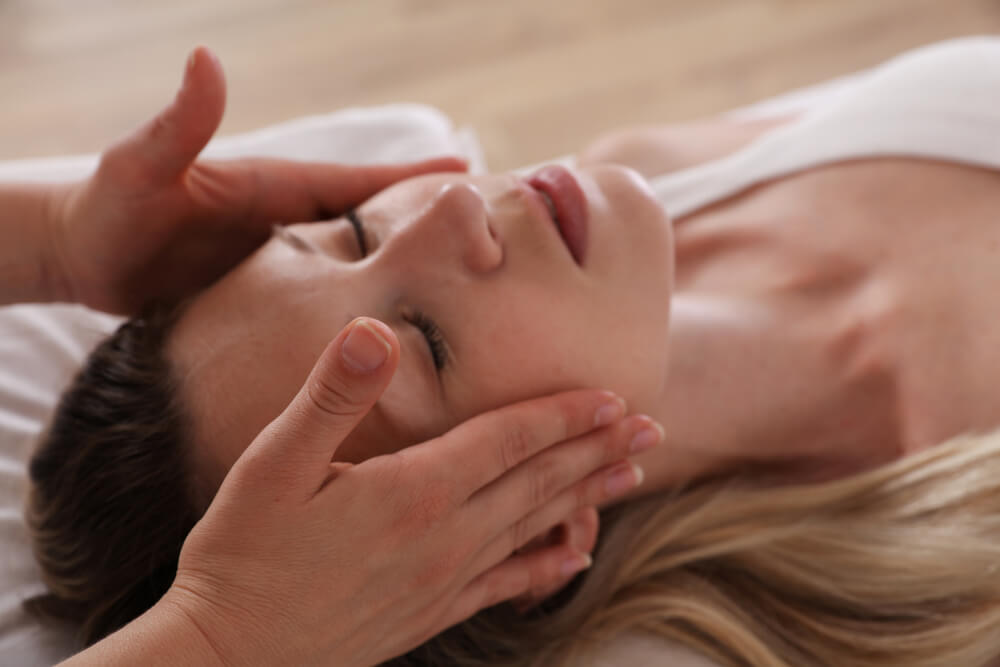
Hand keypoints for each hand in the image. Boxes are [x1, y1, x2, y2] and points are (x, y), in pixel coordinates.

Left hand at [45, 47, 464, 313]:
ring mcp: (288, 261)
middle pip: (379, 224)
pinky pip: (334, 301)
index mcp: (280, 190)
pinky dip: (369, 306)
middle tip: (498, 237)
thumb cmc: (110, 211)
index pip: (362, 184)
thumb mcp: (142, 168)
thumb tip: (207, 56)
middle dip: (434, 226)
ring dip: (410, 270)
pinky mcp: (275, 297)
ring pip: (363, 266)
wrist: (85, 256)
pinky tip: (394, 331)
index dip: (418, 183)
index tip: (478, 181)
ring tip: (468, 289)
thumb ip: (180, 124)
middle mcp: (294, 223)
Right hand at [162, 317, 654, 666]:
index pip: (510, 440)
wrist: (225, 656)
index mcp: (415, 492)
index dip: (565, 415)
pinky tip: (574, 557)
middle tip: (653, 428)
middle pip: (540, 482)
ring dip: (588, 497)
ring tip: (633, 475)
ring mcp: (443, 582)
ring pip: (536, 528)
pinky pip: (508, 586)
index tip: (615, 396)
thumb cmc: (241, 554)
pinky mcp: (429, 614)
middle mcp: (445, 538)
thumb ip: (332, 396)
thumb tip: (374, 331)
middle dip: (599, 449)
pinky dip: (548, 565)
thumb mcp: (273, 462)